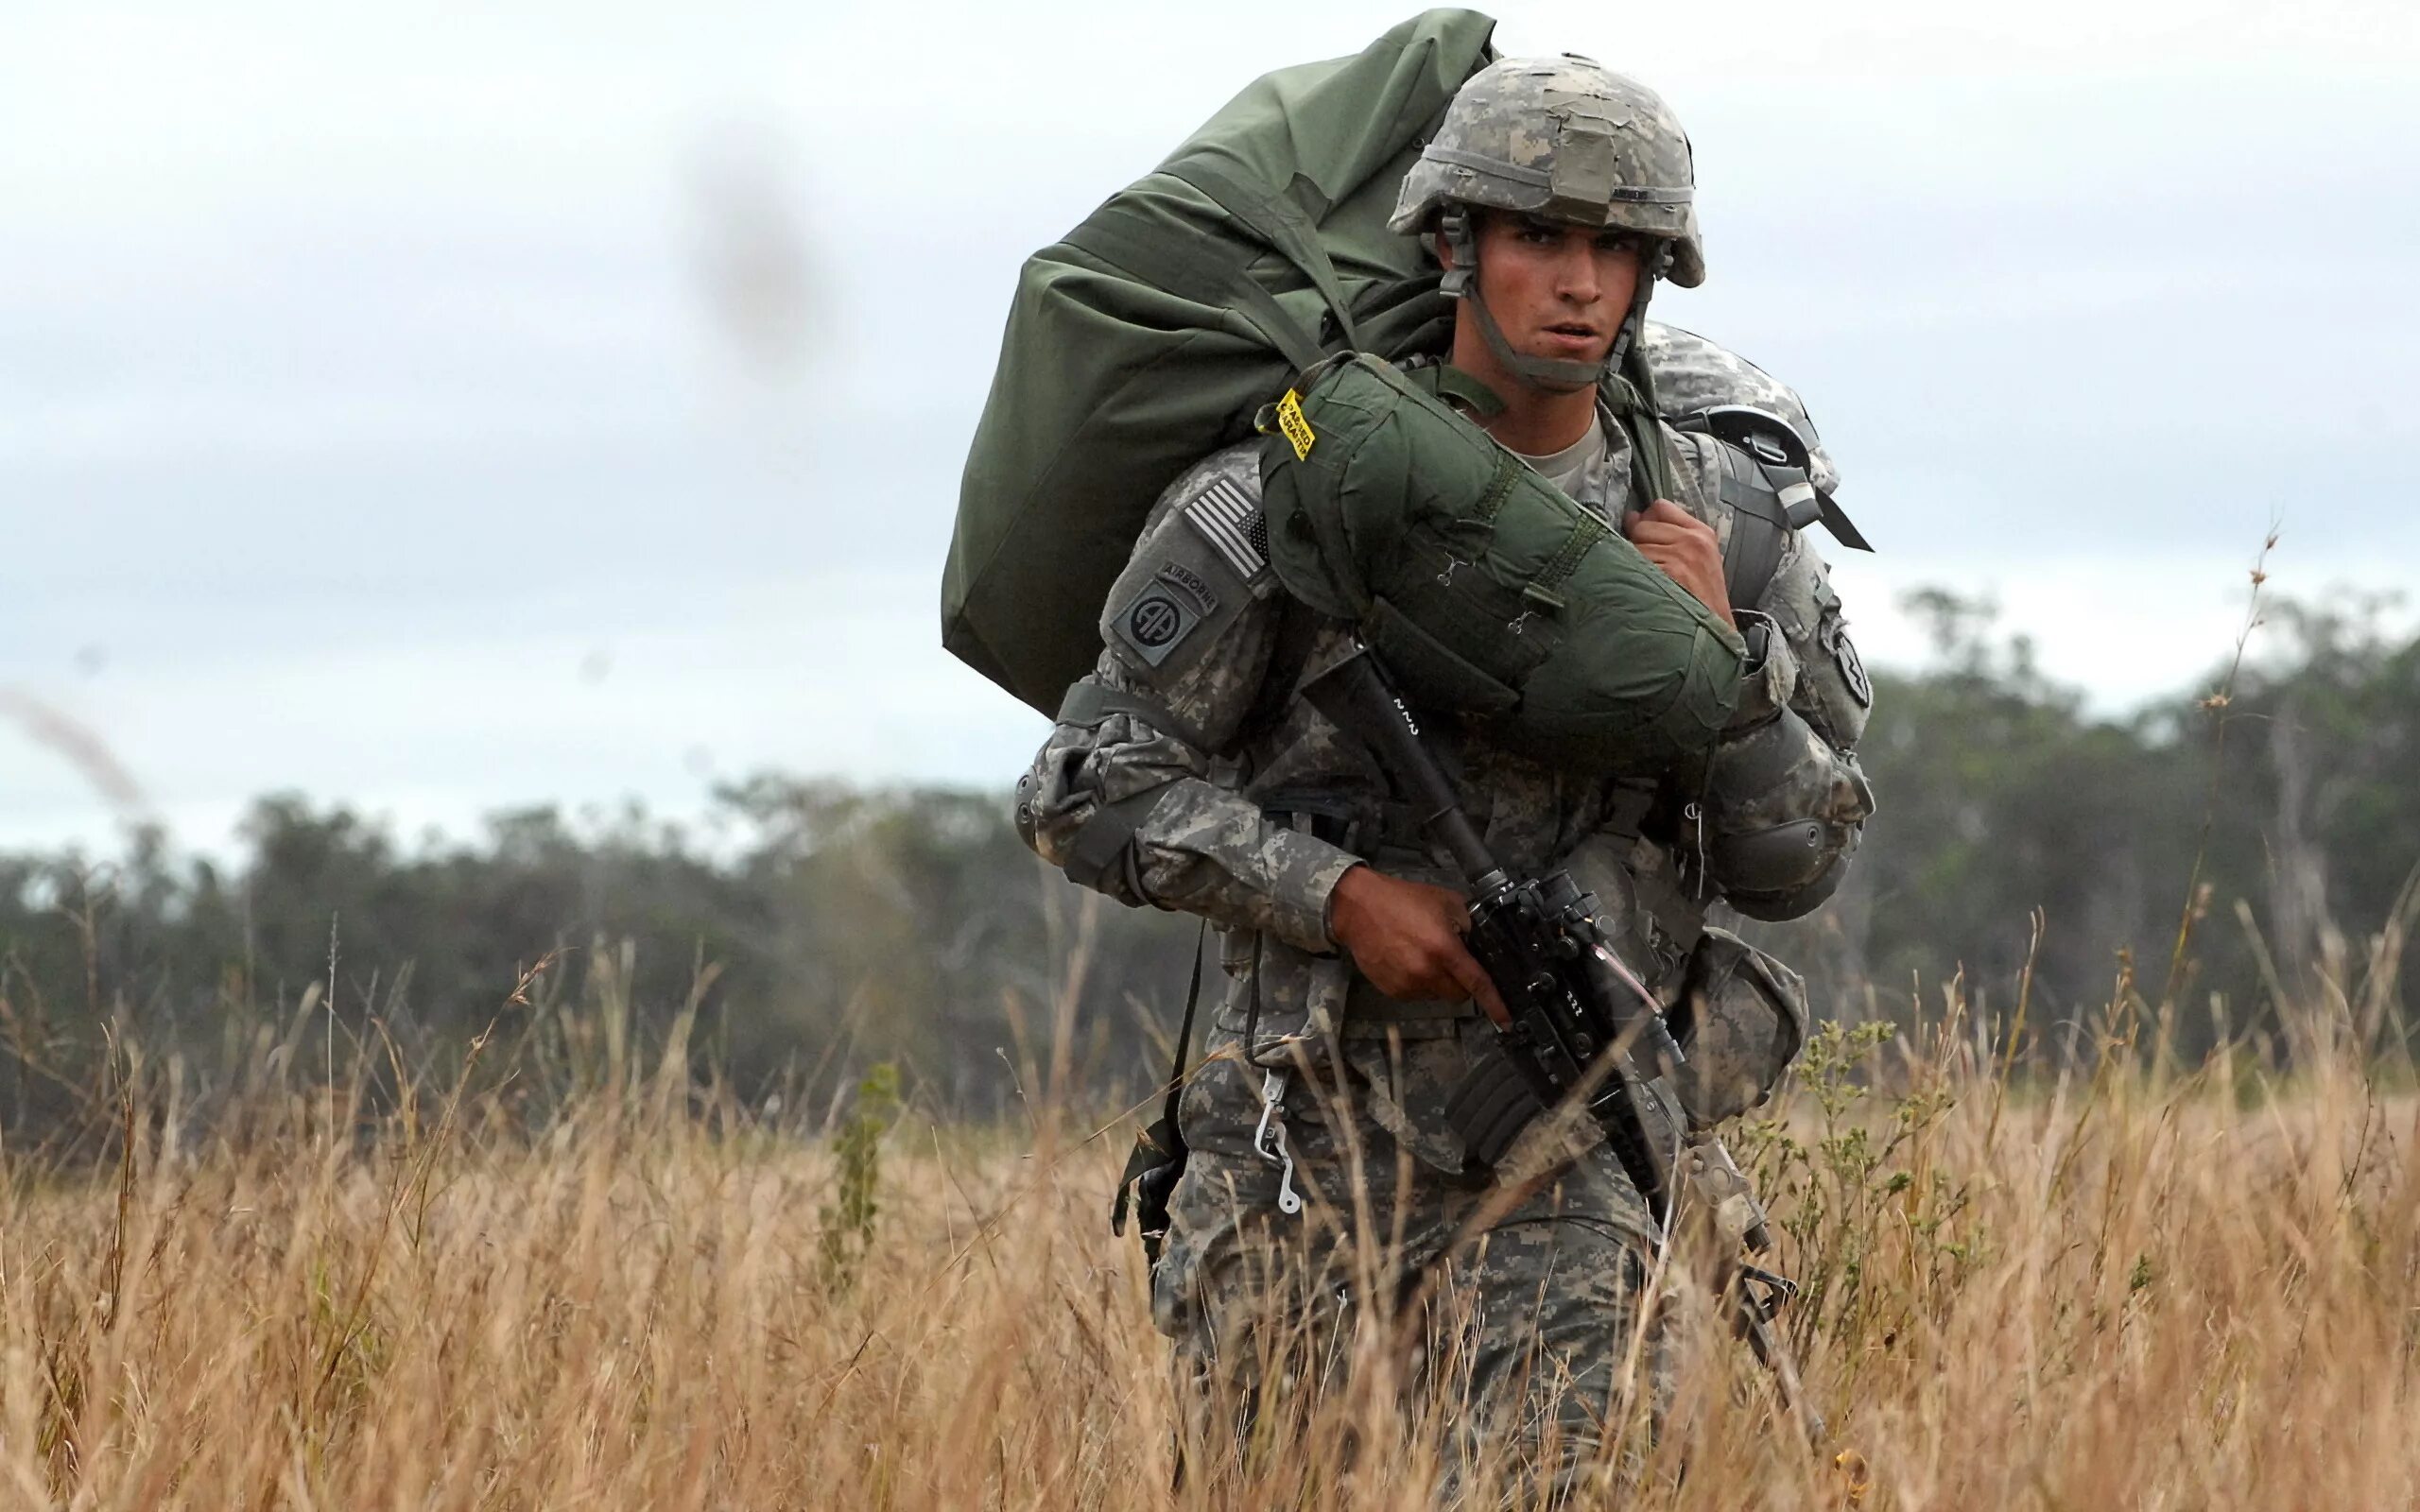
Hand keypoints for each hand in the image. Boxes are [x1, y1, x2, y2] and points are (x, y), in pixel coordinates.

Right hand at [1326, 865, 1509, 1024]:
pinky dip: (1418, 982)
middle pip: (1458, 995)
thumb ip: (1468, 923)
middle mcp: (1426, 972)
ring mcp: (1407, 984)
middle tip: (1450, 959)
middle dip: (1461, 982)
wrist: (1358, 908)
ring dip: (1438, 982)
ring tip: (1421, 954)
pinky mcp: (1392, 990)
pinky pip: (1416, 994)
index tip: (1506, 1020)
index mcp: (1444, 949)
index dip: (1495, 1004)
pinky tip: (1407, 960)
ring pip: (1437, 995)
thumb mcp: (1445, 901)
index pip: (1477, 983)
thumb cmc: (1400, 900)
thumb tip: (1481, 943)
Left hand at [1623, 499, 1734, 628]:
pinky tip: (1645, 588)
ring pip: (1635, 545)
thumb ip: (1670, 535)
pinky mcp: (1666, 574)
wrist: (1712, 630)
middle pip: (1643, 525)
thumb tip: (1632, 517)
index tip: (1645, 535)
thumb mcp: (1698, 559)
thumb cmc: (1701, 597)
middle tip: (1649, 566)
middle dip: (1639, 542)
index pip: (1661, 507)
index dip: (1647, 519)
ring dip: (1634, 562)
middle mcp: (1691, 541)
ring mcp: (1678, 556)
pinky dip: (1633, 575)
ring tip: (1649, 580)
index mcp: (1701, 533)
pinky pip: (1634, 564)